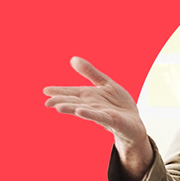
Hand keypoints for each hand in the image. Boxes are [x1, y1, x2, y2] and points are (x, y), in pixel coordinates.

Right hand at [44, 57, 153, 180]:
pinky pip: (100, 116)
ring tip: (58, 107)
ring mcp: (102, 113)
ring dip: (72, 108)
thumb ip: (90, 73)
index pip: (72, 92)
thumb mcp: (106, 84)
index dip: (59, 91)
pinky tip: (80, 112)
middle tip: (47, 103)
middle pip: (75, 102)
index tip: (45, 90)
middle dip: (62, 102)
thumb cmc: (118, 104)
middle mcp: (92, 105)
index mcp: (89, 96)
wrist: (134, 122)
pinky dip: (90, 114)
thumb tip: (73, 58)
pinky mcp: (112, 120)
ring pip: (84, 110)